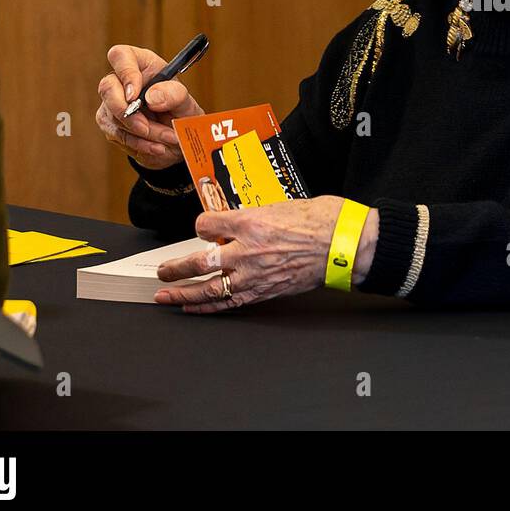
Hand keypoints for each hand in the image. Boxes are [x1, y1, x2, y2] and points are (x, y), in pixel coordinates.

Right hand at [95, 44, 205, 169]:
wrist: (177, 140)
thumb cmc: (181, 112)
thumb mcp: (186, 103)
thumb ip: (174, 95)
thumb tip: (151, 97)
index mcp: (142, 64)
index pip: (121, 56)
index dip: (125, 73)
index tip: (135, 95)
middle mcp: (122, 80)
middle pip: (107, 88)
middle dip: (128, 113)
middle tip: (148, 127)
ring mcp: (112, 102)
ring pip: (114, 116)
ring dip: (143, 132)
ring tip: (168, 139)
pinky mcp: (109, 122)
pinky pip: (118, 134)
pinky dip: (139, 143)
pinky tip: (158, 147)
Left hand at [153, 196, 380, 313]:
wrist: (346, 244)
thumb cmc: (322, 219)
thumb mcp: (281, 204)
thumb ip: (254, 215)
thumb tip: (236, 221)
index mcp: (251, 221)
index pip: (207, 224)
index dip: (201, 225)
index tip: (202, 227)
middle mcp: (248, 250)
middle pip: (199, 261)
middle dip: (175, 267)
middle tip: (163, 270)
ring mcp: (255, 274)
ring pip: (209, 288)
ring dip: (182, 293)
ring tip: (165, 295)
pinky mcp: (265, 291)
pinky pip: (230, 302)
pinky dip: (208, 306)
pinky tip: (194, 307)